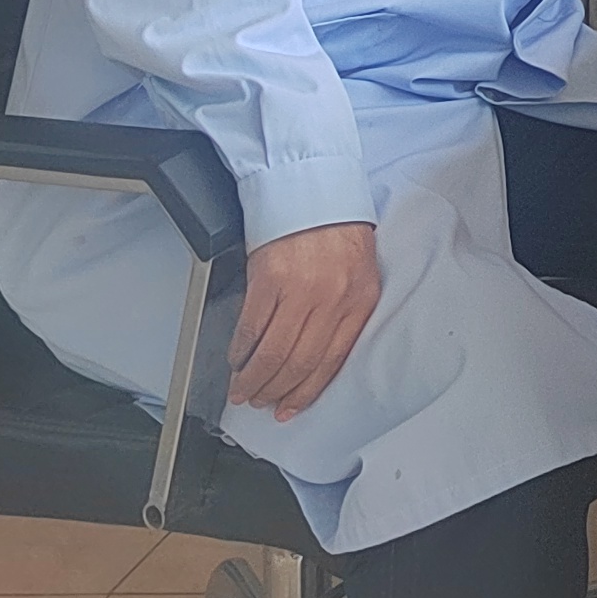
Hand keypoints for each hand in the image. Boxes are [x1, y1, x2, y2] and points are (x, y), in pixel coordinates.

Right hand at [230, 222, 380, 421]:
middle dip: (277, 390)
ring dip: (255, 378)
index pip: (333, 361)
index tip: (291, 408)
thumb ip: (344, 313)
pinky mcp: (271, 278)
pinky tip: (236, 361)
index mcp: (360, 299)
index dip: (308, 392)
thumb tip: (317, 360)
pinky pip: (252, 328)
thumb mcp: (357, 274)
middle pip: (301, 362)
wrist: (314, 189)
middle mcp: (333, 298)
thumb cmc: (337, 230)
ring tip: (244, 391)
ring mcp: (301, 289)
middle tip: (262, 402)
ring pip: (274, 352)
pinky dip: (241, 351)